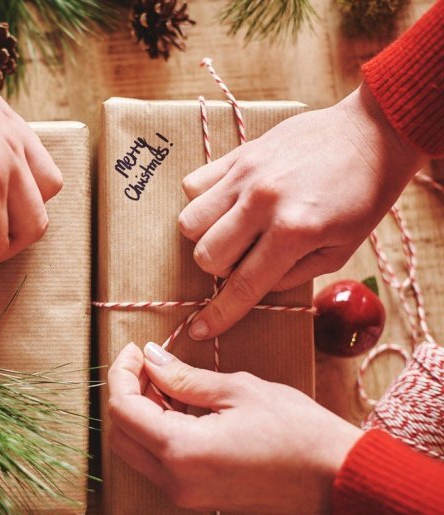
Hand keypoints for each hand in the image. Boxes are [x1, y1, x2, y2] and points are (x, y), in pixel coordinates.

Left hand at [107, 342, 362, 514]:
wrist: (337, 477)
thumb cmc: (297, 430)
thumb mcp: (237, 390)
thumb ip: (183, 377)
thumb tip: (151, 359)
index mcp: (181, 451)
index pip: (123, 409)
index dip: (122, 373)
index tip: (136, 349)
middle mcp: (175, 480)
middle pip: (121, 434)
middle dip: (127, 392)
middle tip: (149, 363)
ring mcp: (185, 494)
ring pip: (136, 450)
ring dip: (141, 413)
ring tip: (167, 380)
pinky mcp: (198, 497)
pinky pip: (159, 463)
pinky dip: (158, 432)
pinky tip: (180, 406)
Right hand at [179, 82, 427, 339]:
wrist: (372, 135)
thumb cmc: (363, 197)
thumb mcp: (340, 251)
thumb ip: (292, 274)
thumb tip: (253, 286)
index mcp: (294, 232)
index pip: (243, 285)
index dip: (219, 314)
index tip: (200, 330)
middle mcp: (262, 203)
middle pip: (206, 254)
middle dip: (218, 268)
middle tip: (243, 258)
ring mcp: (246, 175)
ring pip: (190, 221)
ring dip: (205, 236)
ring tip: (231, 230)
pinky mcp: (240, 154)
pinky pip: (194, 185)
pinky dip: (203, 201)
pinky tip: (228, 203)